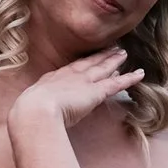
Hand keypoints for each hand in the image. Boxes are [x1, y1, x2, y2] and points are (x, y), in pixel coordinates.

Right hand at [14, 47, 143, 129]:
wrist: (35, 111)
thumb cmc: (28, 115)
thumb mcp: (29, 109)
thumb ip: (37, 110)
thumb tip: (35, 118)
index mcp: (52, 80)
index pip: (70, 70)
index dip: (81, 64)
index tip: (88, 59)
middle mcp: (69, 76)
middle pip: (88, 63)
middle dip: (99, 56)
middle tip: (110, 49)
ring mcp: (83, 82)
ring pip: (103, 68)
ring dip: (114, 60)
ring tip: (123, 53)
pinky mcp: (95, 92)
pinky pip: (116, 83)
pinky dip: (129, 78)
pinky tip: (140, 73)